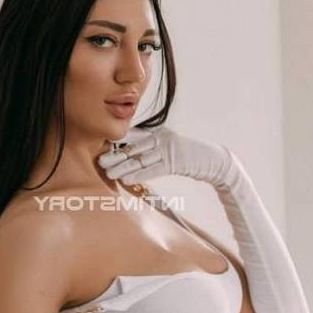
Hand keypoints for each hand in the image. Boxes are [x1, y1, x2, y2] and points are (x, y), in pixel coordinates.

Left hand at [97, 124, 232, 187]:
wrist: (212, 160)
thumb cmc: (187, 157)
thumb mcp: (168, 148)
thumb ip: (151, 149)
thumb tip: (130, 157)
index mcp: (158, 132)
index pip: (133, 138)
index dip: (117, 145)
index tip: (101, 150)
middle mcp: (161, 138)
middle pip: (134, 148)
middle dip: (116, 155)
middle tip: (100, 162)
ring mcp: (168, 149)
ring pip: (141, 159)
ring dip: (123, 167)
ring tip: (109, 173)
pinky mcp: (175, 162)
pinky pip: (153, 169)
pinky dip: (138, 174)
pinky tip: (126, 180)